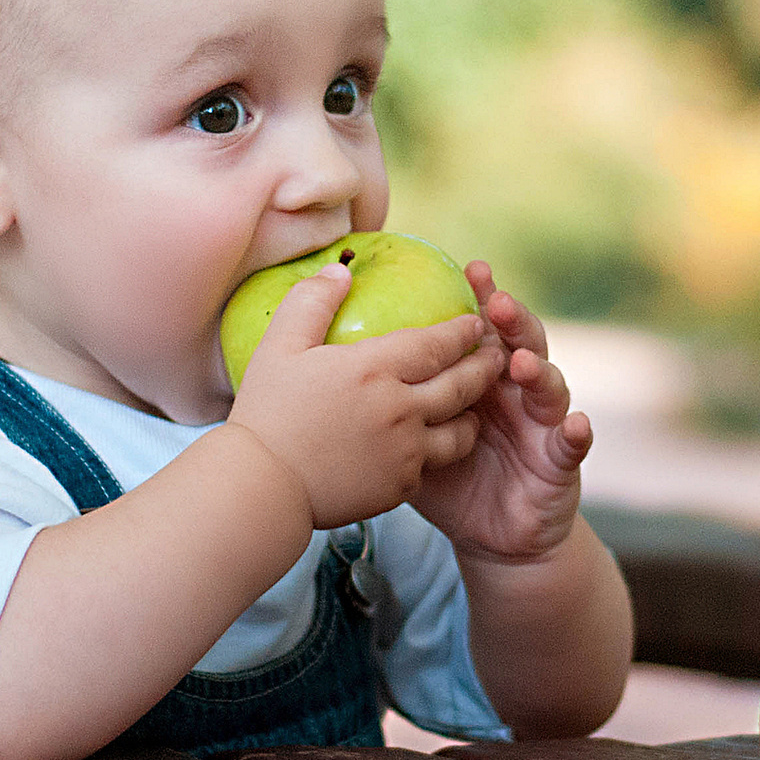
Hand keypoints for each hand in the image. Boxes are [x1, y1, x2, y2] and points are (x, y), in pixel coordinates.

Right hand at [227, 263, 503, 528]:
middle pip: (462, 384)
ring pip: (459, 431)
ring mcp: (404, 451)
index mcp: (374, 368)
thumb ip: (312, 302)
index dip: (462, 331)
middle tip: (497, 355)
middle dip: (486, 367)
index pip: (436, 343)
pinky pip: (432, 464)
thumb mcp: (279, 346)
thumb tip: (340, 270)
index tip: (475, 322)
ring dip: (472, 414)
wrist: (262, 489)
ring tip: (475, 405)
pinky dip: (438, 451)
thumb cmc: (266, 414)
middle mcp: (400, 408)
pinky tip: (435, 444)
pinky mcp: (400, 486)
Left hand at [410, 262, 593, 561]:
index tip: (472, 270)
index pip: (485, 331)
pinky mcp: (561, 463)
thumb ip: (395, 400)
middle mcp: (517, 393)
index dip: (482, 299)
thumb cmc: (451, 480)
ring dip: (538, 370)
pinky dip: (577, 433)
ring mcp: (543, 424)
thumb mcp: (417, 437)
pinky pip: (572, 445)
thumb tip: (335, 364)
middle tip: (496, 304)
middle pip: (520, 345)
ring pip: (548, 386)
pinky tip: (575, 424)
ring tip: (519, 362)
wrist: (493, 536)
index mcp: (484, 379)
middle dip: (512, 322)